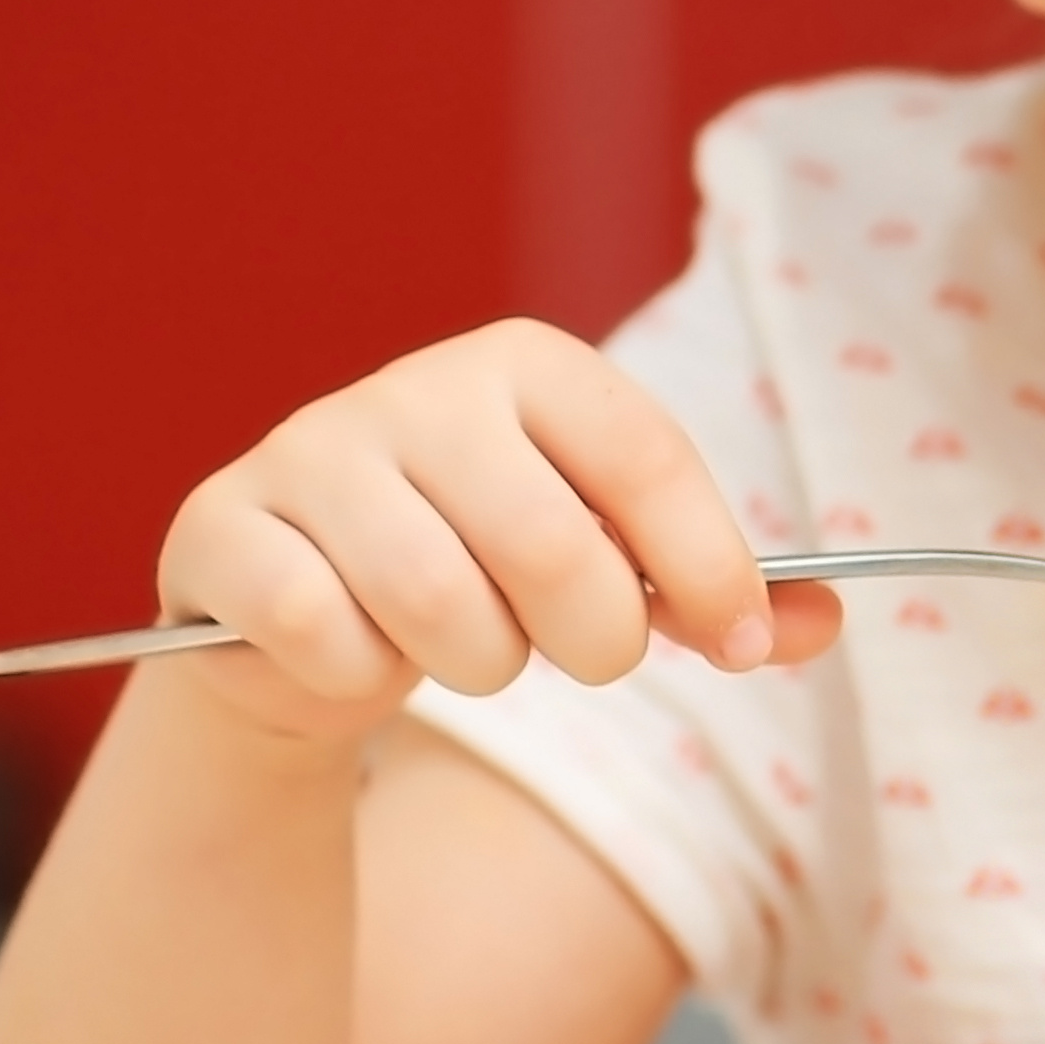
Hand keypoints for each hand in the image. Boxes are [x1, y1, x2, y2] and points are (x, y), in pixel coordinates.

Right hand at [148, 318, 839, 743]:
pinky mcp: (223, 527)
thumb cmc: (478, 577)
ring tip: (463, 648)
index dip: (711, 566)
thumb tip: (821, 625)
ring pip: (439, 604)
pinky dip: (356, 677)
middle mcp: (417, 389)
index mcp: (525, 365)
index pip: (645, 455)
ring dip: (476, 667)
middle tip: (578, 658)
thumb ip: (714, 596)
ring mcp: (309, 450)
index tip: (740, 647)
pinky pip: (322, 634)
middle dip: (592, 642)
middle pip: (552, 547)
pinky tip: (350, 652)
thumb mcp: (606, 572)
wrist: (299, 623)